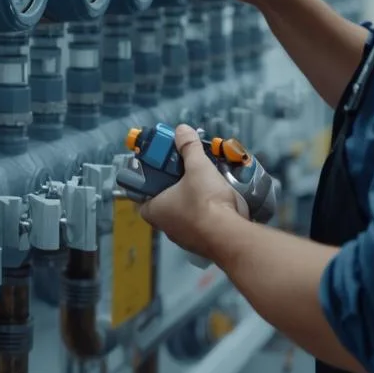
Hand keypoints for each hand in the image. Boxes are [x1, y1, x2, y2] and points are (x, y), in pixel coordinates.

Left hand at [138, 124, 247, 260]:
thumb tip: (181, 129)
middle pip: (165, 202)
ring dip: (193, 199)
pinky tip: (219, 200)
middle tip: (186, 171)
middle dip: (175, 187)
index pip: (142, 195)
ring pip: (185, 213)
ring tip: (205, 181)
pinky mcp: (203, 243)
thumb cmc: (205, 201)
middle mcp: (165, 227)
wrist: (231, 235)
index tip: (161, 169)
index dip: (149, 181)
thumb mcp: (197, 167)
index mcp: (154, 211)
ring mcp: (184, 238)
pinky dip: (208, 212)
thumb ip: (188, 148)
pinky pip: (201, 223)